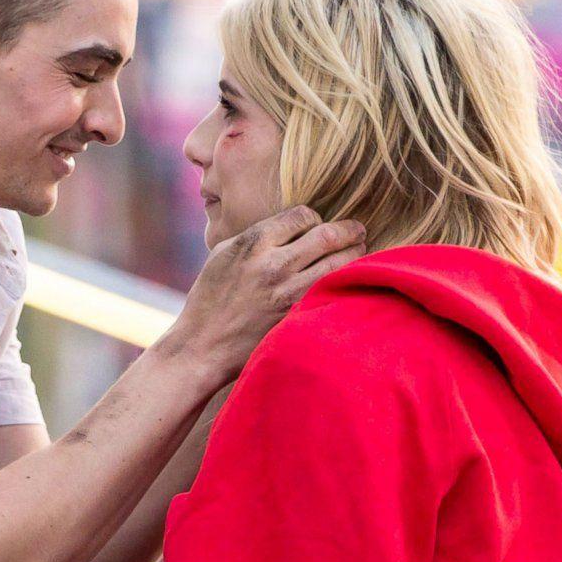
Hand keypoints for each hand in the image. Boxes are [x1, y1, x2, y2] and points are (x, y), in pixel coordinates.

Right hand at [164, 206, 364, 383]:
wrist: (201, 346)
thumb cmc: (209, 299)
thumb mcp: (223, 254)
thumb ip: (257, 237)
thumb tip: (290, 226)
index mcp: (253, 243)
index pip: (302, 215)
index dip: (316, 218)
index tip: (318, 225)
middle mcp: (273, 264)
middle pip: (327, 235)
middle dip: (349, 230)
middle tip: (358, 231)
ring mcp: (287, 293)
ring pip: (337, 262)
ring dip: (355, 254)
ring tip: (360, 250)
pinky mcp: (295, 316)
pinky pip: (331, 290)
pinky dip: (344, 280)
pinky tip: (347, 278)